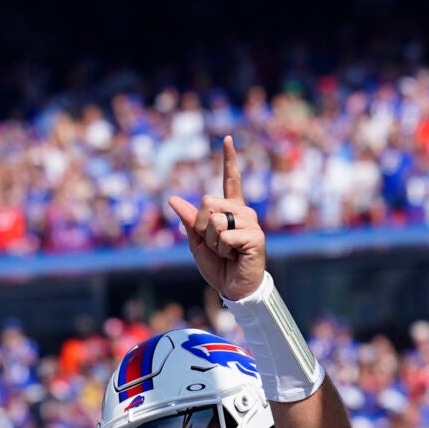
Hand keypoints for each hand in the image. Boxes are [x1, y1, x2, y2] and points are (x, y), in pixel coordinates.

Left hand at [166, 138, 266, 303]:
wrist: (234, 288)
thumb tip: (172, 199)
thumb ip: (189, 221)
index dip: (229, 159)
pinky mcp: (255, 237)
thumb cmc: (218, 266)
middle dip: (202, 227)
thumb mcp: (197, 242)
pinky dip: (222, 250)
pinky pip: (225, 235)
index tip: (227, 138)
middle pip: (208, 202)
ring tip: (226, 252)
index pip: (230, 180)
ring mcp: (250, 223)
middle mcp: (243, 212)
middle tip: (215, 245)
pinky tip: (234, 256)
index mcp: (231, 210)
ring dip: (212, 242)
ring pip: (215, 220)